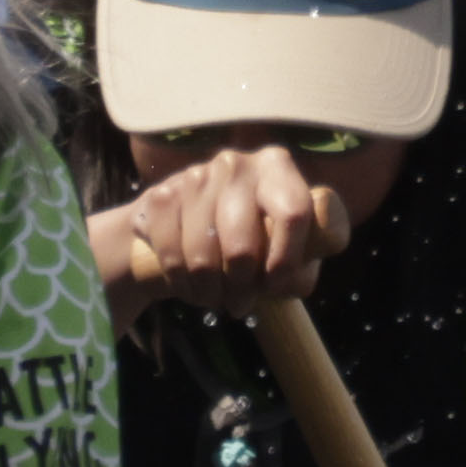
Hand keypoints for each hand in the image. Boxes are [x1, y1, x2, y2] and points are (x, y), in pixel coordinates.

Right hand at [87, 143, 350, 307]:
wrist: (189, 222)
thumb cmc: (252, 238)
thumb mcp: (288, 246)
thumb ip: (303, 260)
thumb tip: (289, 277)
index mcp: (276, 167)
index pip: (293, 213)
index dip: (287, 260)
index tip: (275, 285)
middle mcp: (236, 164)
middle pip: (242, 246)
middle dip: (241, 287)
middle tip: (241, 302)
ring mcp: (195, 177)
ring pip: (203, 257)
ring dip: (209, 290)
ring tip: (216, 297)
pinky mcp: (161, 196)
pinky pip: (171, 255)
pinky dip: (180, 281)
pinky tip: (189, 285)